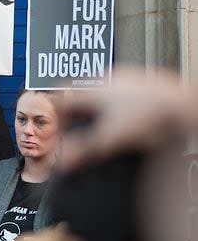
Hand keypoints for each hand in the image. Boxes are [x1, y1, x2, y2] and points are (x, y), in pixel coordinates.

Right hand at [56, 67, 197, 172]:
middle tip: (79, 129)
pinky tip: (130, 122)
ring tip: (105, 127)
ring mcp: (127, 79)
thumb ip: (84, 151)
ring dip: (99, 110)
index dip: (56, 115)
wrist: (185, 105)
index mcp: (92, 88)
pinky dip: (120, 107)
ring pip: (102, 93)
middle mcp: (107, 79)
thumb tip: (63, 162)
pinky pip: (123, 94)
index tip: (58, 128)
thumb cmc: (151, 115)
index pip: (61, 98)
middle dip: (78, 113)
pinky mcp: (144, 83)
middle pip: (80, 95)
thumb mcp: (110, 139)